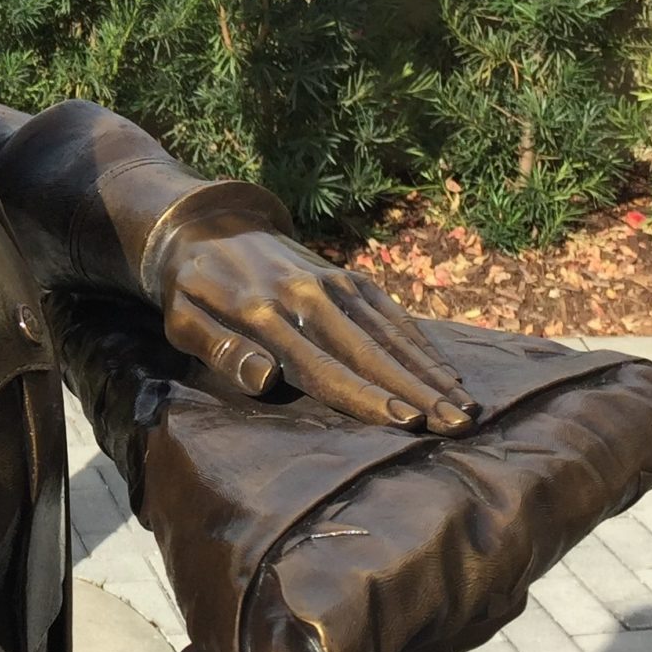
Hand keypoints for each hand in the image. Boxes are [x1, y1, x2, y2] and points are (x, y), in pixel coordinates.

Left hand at [157, 226, 475, 433]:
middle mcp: (309, 297)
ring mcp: (334, 283)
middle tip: (458, 424)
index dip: (365, 396)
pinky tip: (447, 372)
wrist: (206, 227)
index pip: (323, 367)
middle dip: (417, 391)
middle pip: (369, 352)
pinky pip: (390, 313)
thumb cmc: (192, 292)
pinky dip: (420, 344)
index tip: (405, 422)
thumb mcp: (184, 322)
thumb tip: (265, 378)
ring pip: (389, 333)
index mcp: (266, 315)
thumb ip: (221, 351)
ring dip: (430, 372)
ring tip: (466, 408)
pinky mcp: (348, 278)